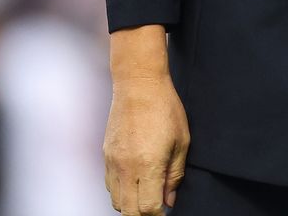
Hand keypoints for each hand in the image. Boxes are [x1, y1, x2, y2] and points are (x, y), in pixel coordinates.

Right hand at [104, 74, 188, 215]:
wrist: (138, 83)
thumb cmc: (164, 108)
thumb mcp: (181, 142)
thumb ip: (175, 175)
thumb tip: (169, 200)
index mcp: (148, 165)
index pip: (148, 209)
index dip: (158, 215)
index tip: (165, 212)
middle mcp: (126, 167)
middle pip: (128, 211)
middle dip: (143, 215)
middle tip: (156, 208)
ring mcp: (113, 161)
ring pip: (116, 200)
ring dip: (130, 205)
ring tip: (145, 196)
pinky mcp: (106, 154)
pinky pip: (109, 184)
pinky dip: (120, 191)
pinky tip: (134, 182)